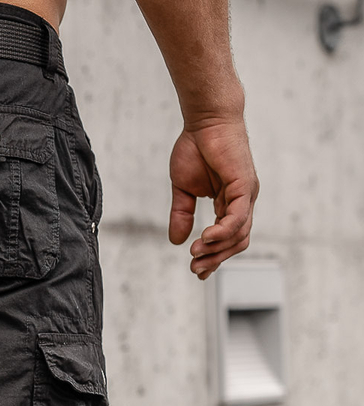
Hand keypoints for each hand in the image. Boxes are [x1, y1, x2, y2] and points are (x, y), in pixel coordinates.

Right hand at [168, 118, 258, 280]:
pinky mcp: (244, 185)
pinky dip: (222, 232)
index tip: (196, 269)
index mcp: (230, 203)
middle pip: (237, 242)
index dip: (214, 257)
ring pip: (239, 234)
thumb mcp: (183, 189)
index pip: (228, 238)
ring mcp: (246, 194)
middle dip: (216, 259)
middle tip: (195, 268)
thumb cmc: (195, 147)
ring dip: (217, 249)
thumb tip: (176, 241)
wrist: (205, 118)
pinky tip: (205, 239)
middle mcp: (243, 201)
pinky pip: (238, 218)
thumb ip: (182, 215)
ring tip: (195, 254)